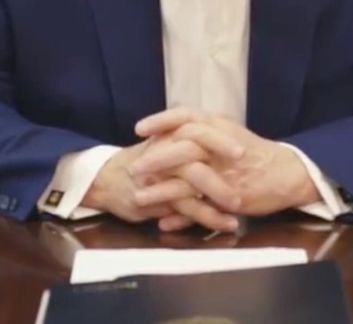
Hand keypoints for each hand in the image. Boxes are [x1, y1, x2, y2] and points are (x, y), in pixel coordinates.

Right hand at [82, 135, 241, 231]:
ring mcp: (159, 176)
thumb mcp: (162, 143)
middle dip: (222, 157)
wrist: (107, 180)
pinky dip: (208, 216)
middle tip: (245, 167)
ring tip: (241, 207)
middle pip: (195, 151)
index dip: (219, 137)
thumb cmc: (142, 161)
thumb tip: (221, 128)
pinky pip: (186, 208)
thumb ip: (187, 137)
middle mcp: (163, 152)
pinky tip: (226, 222)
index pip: (195, 129)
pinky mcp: (157, 200)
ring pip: (193, 181)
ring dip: (219, 193)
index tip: (242, 148)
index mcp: (168, 136)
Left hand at [132, 109, 320, 218]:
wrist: (288, 173)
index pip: (186, 117)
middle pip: (183, 146)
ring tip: (138, 198)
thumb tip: (175, 132)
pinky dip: (181, 216)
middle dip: (156, 158)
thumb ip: (205, 133)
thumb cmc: (256, 154)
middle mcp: (221, 146)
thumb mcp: (230, 134)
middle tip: (133, 168)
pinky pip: (202, 207)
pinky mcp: (232, 197)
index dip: (161, 121)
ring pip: (188, 179)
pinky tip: (163, 222)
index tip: (138, 128)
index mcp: (220, 127)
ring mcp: (226, 173)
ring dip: (161, 190)